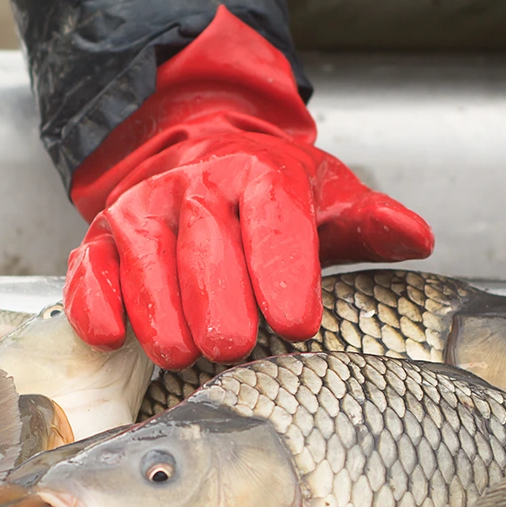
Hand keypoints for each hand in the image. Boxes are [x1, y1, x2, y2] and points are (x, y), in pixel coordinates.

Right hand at [64, 7, 432, 369]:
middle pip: (204, 250)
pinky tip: (114, 336)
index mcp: (257, 173)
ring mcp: (139, 213)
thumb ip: (369, 223)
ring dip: (162, 319)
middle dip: (218, 306)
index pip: (271, 219)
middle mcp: (192, 187)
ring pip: (146, 268)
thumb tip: (415, 237)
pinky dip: (98, 307)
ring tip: (184, 355)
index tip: (297, 323)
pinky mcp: (98, 241)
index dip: (282, 272)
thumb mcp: (325, 198)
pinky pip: (90, 275)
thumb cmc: (265, 195)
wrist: (193, 151)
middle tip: (233, 349)